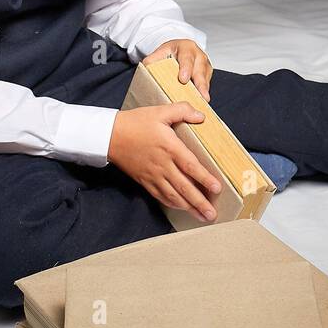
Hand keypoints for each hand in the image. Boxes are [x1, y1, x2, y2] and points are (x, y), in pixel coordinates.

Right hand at [108, 103, 221, 221]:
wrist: (110, 136)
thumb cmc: (135, 122)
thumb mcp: (160, 111)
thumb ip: (182, 110)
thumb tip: (202, 116)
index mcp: (169, 147)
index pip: (191, 166)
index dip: (205, 179)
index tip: (217, 188)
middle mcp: (163, 165)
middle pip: (184, 187)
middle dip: (200, 202)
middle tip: (213, 214)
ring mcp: (153, 175)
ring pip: (174, 196)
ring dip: (189, 208)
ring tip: (202, 217)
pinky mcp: (145, 181)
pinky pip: (161, 196)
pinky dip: (173, 204)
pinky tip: (182, 208)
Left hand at [141, 39, 212, 102]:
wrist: (179, 50)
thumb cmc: (171, 52)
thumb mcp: (160, 52)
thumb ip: (152, 60)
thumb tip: (146, 71)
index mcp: (186, 47)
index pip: (187, 58)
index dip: (186, 69)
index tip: (183, 79)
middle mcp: (198, 55)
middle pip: (200, 70)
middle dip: (201, 84)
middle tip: (201, 95)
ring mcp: (205, 65)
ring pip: (205, 79)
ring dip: (204, 91)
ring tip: (202, 102)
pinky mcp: (208, 74)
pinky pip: (207, 84)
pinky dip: (203, 93)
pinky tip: (200, 101)